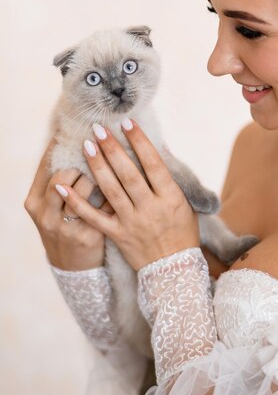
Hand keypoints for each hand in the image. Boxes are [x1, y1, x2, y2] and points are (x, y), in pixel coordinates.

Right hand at [24, 139, 113, 270]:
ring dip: (100, 170)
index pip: (45, 164)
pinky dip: (114, 193)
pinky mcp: (87, 236)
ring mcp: (65, 226)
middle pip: (63, 174)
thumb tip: (77, 140)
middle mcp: (45, 213)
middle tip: (100, 138)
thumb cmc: (65, 226)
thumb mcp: (51, 205)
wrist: (72, 268)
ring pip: (83, 189)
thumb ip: (59, 178)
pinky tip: (127, 182)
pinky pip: (104, 207)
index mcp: (34, 201)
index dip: (62, 143)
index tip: (77, 126)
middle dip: (83, 156)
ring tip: (114, 156)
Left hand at [52, 119, 200, 270]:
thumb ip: (170, 177)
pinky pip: (94, 217)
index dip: (140, 141)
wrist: (174, 270)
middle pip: (128, 174)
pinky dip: (77, 201)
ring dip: (97, 166)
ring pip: (111, 190)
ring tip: (86, 145)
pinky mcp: (117, 235)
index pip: (153, 164)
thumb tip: (157, 148)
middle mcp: (150, 208)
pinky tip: (63, 185)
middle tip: (99, 128)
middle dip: (113, 149)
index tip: (127, 122)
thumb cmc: (182, 232)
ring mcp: (132, 222)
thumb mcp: (185, 203)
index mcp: (170, 197)